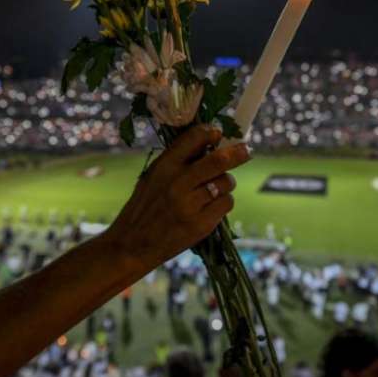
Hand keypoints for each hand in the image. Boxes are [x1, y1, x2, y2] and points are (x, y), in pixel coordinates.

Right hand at [104, 124, 251, 271]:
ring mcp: (190, 205)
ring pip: (226, 182)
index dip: (211, 132)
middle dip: (238, 152)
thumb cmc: (144, 207)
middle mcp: (177, 183)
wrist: (132, 244)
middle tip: (246, 150)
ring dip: (226, 183)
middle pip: (219, 159)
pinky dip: (224, 203)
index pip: (194, 137)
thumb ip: (177, 161)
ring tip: (215, 189)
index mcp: (164, 166)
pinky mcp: (201, 225)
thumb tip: (210, 143)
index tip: (218, 133)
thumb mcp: (153, 176)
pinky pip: (226, 204)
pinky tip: (211, 207)